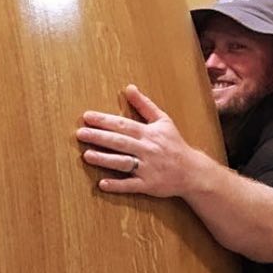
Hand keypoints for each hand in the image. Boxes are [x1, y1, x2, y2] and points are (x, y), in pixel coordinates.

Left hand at [76, 84, 208, 197]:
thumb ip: (144, 105)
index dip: (104, 120)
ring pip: (123, 163)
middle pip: (120, 142)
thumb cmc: (174, 144)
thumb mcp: (163, 121)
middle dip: (99, 137)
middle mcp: (147, 149)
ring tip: (86, 156)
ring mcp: (147, 168)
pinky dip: (117, 185)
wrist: (192, 171)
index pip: (123, 125)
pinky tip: (102, 184)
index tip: (87, 116)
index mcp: (149, 133)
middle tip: (80, 133)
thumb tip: (129, 88)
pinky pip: (131, 185)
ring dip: (104, 160)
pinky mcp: (148, 185)